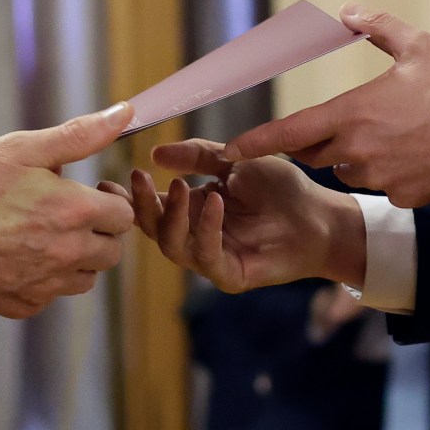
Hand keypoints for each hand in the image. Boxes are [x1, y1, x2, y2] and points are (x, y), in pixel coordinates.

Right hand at [0, 104, 135, 318]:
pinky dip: (46, 279)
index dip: (109, 200)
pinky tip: (21, 256)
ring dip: (78, 258)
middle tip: (69, 213)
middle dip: (99, 231)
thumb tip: (124, 113)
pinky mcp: (23, 305)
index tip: (90, 192)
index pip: (124, 214)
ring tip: (46, 234)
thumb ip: (80, 134)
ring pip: (86, 278)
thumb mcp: (23, 148)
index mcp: (75, 212)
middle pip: (112, 250)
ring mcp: (46, 284)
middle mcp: (68, 253)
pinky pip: (52, 295)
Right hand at [120, 138, 363, 292]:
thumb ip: (198, 157)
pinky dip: (206, 228)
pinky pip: (206, 257)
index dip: (129, 197)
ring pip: (172, 246)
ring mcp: (211, 258)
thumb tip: (154, 153)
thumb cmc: (282, 189)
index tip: (108, 181)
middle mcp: (195, 237)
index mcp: (192, 211)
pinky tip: (214, 201)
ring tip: (178, 187)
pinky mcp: (231, 275)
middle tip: (137, 180)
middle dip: (141, 206)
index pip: (151, 208)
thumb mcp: (235, 162)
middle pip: (154, 229)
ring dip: (171, 216)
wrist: (321, 215)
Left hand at [224, 5, 429, 207]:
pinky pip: (379, 185)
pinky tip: (412, 154)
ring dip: (353, 155)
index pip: (290, 132)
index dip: (256, 142)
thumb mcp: (418, 46)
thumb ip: (377, 27)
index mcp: (353, 113)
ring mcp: (378, 177)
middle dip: (317, 139)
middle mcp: (357, 150)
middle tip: (341, 120)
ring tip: (390, 133)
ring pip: (346, 169)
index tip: (229, 150)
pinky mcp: (400, 197)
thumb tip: (347, 12)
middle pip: (315, 152)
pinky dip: (385, 171)